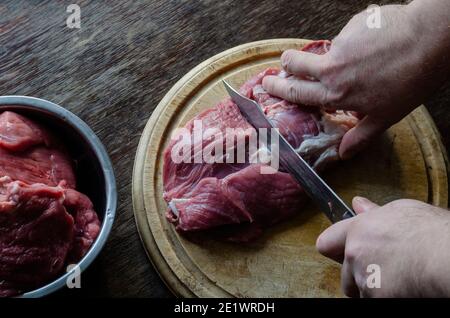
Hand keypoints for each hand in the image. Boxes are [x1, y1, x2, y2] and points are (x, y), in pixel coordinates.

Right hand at [263, 1, 449, 158]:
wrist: (429, 41)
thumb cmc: (410, 81)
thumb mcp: (386, 116)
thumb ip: (361, 135)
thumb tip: (344, 153)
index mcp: (335, 93)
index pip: (296, 91)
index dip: (278, 87)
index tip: (267, 83)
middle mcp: (331, 68)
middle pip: (294, 63)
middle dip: (284, 65)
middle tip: (283, 65)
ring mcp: (340, 44)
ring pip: (325, 51)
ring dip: (331, 55)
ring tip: (359, 59)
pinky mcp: (352, 26)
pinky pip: (346, 36)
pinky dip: (354, 42)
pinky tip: (374, 46)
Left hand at [316, 197, 449, 296]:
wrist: (447, 258)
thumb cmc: (433, 233)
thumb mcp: (403, 211)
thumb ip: (374, 213)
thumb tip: (358, 205)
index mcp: (359, 230)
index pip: (326, 243)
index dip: (334, 249)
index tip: (341, 252)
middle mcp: (355, 254)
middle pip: (344, 273)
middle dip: (358, 275)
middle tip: (382, 269)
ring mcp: (365, 279)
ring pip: (359, 290)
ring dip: (372, 288)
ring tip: (399, 278)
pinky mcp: (376, 298)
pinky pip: (373, 300)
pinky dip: (386, 297)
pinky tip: (405, 288)